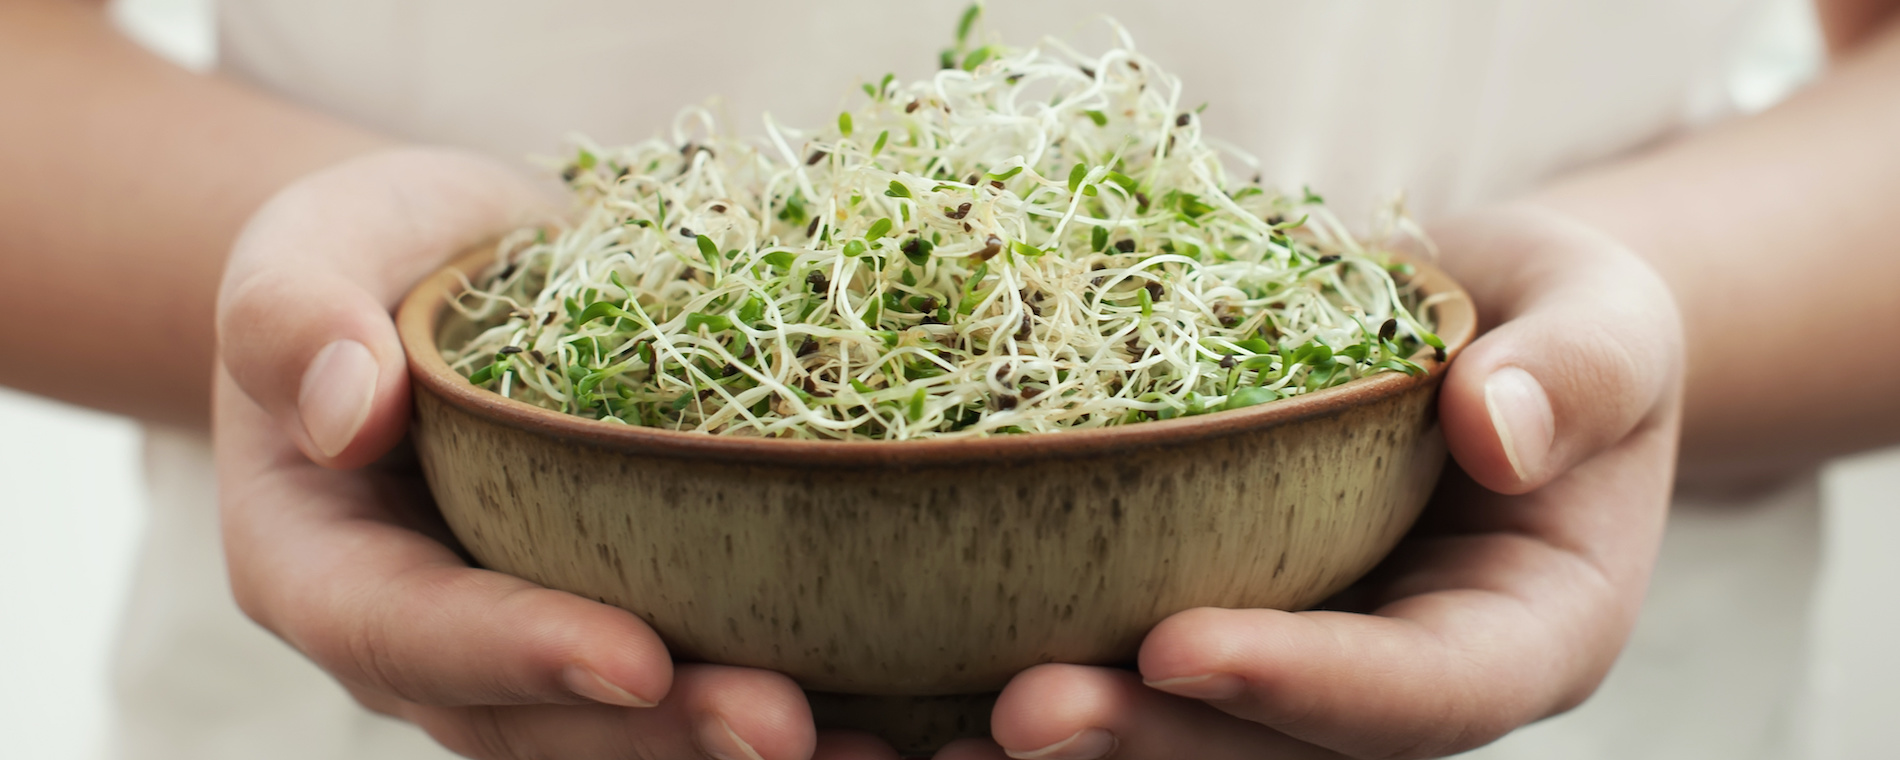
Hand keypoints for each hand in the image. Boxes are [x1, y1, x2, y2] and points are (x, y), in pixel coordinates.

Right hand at [214, 147, 888, 759]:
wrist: (460, 273)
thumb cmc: (377, 254)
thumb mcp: (310, 245)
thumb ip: (294, 314)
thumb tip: (346, 409)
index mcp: (324, 570)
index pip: (406, 633)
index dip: (517, 655)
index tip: (633, 660)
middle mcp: (428, 644)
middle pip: (534, 723)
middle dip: (660, 738)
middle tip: (784, 729)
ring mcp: (530, 647)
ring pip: (622, 735)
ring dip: (735, 749)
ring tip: (873, 751)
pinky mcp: (626, 621)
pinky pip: (690, 685)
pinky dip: (798, 703)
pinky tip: (899, 710)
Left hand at [953, 203, 1684, 759]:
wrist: (1491, 338)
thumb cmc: (1555, 324)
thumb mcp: (1600, 319)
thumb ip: (1574, 372)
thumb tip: (1495, 428)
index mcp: (1525, 635)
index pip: (1423, 689)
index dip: (1304, 684)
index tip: (1178, 645)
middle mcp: (1409, 683)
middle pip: (1283, 754)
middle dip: (1154, 743)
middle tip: (1021, 714)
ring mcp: (1312, 668)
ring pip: (1197, 744)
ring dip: (1082, 747)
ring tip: (942, 738)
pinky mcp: (1233, 627)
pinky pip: (1142, 683)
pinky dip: (1027, 691)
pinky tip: (923, 695)